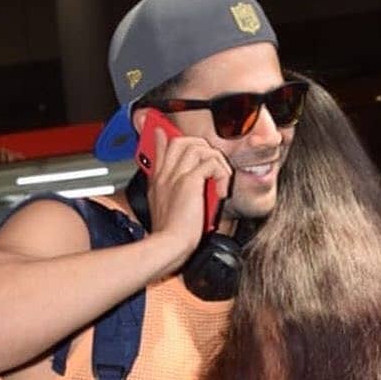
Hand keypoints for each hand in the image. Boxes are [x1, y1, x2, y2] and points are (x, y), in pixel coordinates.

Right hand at [144, 127, 232, 269]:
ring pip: (197, 147)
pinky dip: (221, 174)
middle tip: (213, 166)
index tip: (165, 133)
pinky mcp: (190, 182)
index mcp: (159, 182)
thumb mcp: (167, 213)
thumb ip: (173, 195)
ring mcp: (176, 176)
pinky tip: (221, 191)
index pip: (161, 150)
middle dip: (200, 147)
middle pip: (180, 141)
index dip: (165, 138)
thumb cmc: (170, 237)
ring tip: (220, 181)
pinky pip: (210, 162)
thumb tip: (186, 189)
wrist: (169, 246)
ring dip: (216, 161)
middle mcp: (166, 175)